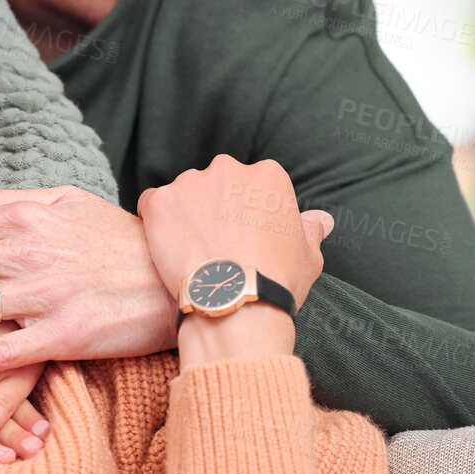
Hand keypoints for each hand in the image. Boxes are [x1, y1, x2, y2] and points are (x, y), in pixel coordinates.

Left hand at [138, 154, 333, 365]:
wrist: (234, 304)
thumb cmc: (276, 282)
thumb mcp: (308, 256)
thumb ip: (311, 230)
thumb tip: (321, 220)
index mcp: (267, 176)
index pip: (254, 185)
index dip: (247, 213)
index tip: (245, 237)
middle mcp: (227, 169)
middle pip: (217, 184)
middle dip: (216, 209)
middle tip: (218, 246)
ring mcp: (190, 183)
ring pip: (185, 194)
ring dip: (187, 216)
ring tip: (195, 253)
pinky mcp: (160, 201)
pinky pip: (153, 205)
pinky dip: (157, 223)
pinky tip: (170, 249)